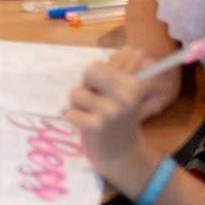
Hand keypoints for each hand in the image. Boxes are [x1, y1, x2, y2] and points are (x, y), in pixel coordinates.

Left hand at [66, 59, 154, 191]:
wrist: (121, 155)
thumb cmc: (119, 120)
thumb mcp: (124, 93)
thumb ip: (124, 70)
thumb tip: (132, 49)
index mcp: (133, 84)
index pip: (100, 64)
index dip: (95, 78)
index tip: (104, 92)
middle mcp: (125, 95)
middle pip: (89, 72)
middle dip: (86, 86)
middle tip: (95, 103)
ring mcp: (111, 111)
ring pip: (76, 93)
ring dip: (78, 105)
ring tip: (92, 116)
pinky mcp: (96, 126)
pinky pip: (70, 113)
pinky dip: (74, 119)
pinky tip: (88, 128)